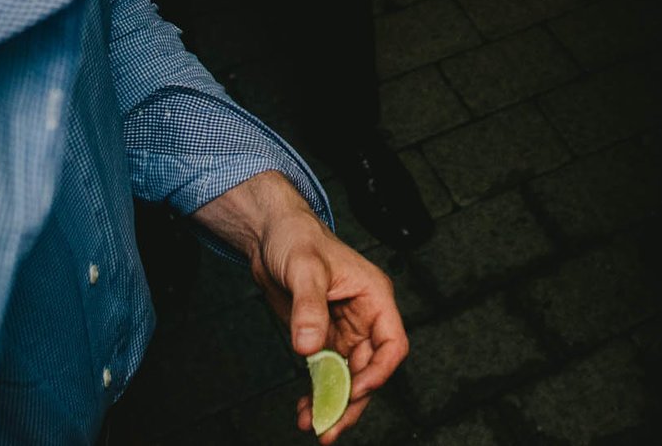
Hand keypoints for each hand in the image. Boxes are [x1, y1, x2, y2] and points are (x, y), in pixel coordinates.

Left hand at [250, 208, 408, 440]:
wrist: (269, 235)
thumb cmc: (296, 237)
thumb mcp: (304, 267)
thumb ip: (309, 307)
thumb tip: (310, 349)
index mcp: (375, 297)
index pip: (392, 344)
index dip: (378, 372)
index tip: (354, 391)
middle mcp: (364, 318)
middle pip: (370, 370)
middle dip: (352, 401)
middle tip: (330, 428)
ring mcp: (344, 331)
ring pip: (348, 378)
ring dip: (333, 403)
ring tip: (312, 425)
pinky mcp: (322, 338)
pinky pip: (326, 374)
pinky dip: (317, 394)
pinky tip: (304, 410)